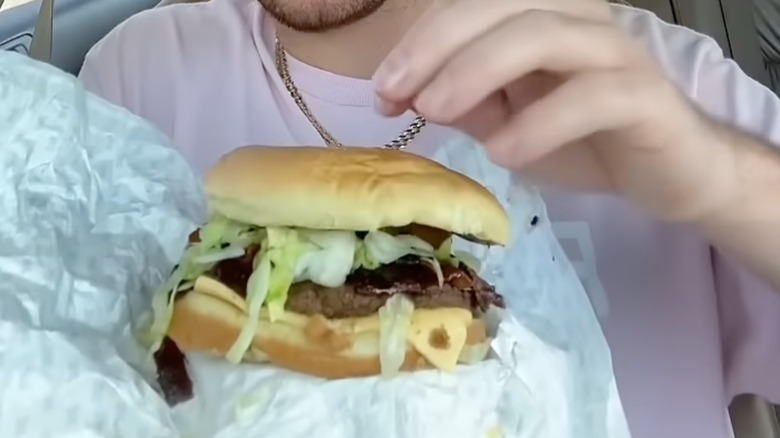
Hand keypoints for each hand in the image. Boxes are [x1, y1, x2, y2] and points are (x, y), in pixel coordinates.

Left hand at [372, 0, 736, 222]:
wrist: (671, 172)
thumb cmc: (584, 141)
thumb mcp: (507, 120)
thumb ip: (464, 103)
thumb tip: (404, 94)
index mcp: (543, 18)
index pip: (472, 7)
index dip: (420, 41)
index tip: (382, 88)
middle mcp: (579, 21)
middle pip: (502, 6)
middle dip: (437, 45)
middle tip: (394, 91)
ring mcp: (615, 53)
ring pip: (542, 35)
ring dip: (476, 71)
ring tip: (433, 112)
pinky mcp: (644, 96)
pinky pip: (590, 96)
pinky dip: (540, 122)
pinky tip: (502, 152)